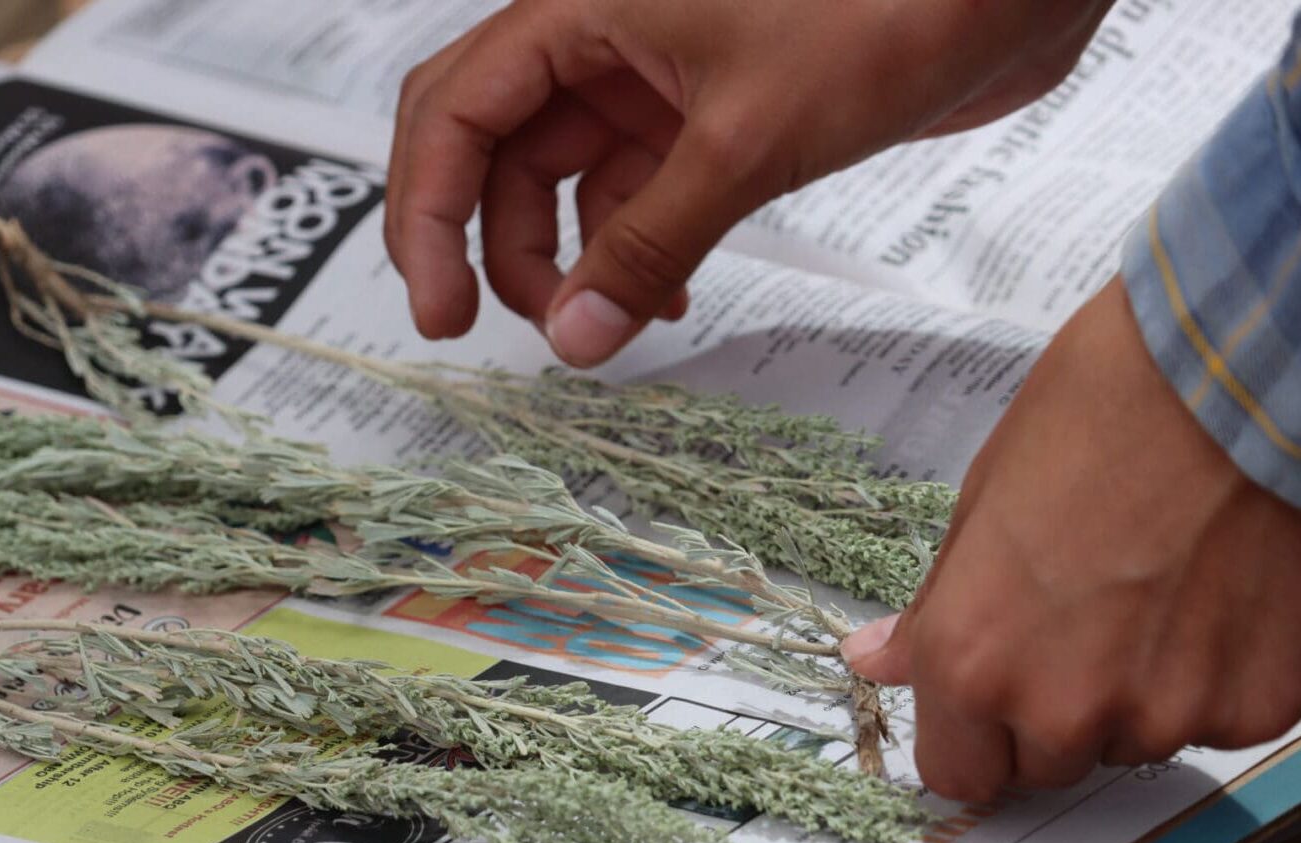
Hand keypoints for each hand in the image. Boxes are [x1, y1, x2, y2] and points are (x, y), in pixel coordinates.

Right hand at [385, 0, 1113, 365]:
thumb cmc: (882, 12)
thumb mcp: (743, 142)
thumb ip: (644, 246)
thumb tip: (572, 343)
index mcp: (580, 8)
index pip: (454, 113)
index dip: (426, 215)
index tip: (439, 311)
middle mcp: (599, 37)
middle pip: (492, 148)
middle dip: (483, 241)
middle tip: (488, 330)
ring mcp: (650, 74)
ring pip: (561, 179)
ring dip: (567, 258)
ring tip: (603, 326)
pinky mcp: (702, 110)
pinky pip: (633, 191)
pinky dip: (634, 248)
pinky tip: (667, 298)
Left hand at [842, 278, 1300, 801]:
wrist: (1234, 379)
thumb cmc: (1098, 418)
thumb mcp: (980, 505)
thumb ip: (936, 608)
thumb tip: (879, 659)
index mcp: (972, 663)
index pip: (957, 775)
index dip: (971, 738)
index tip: (986, 707)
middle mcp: (1064, 708)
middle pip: (1047, 764)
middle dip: (1055, 710)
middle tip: (1082, 617)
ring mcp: (1167, 714)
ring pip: (1135, 740)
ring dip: (1138, 691)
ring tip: (1158, 587)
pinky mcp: (1257, 706)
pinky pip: (1218, 719)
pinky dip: (1217, 676)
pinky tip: (1218, 594)